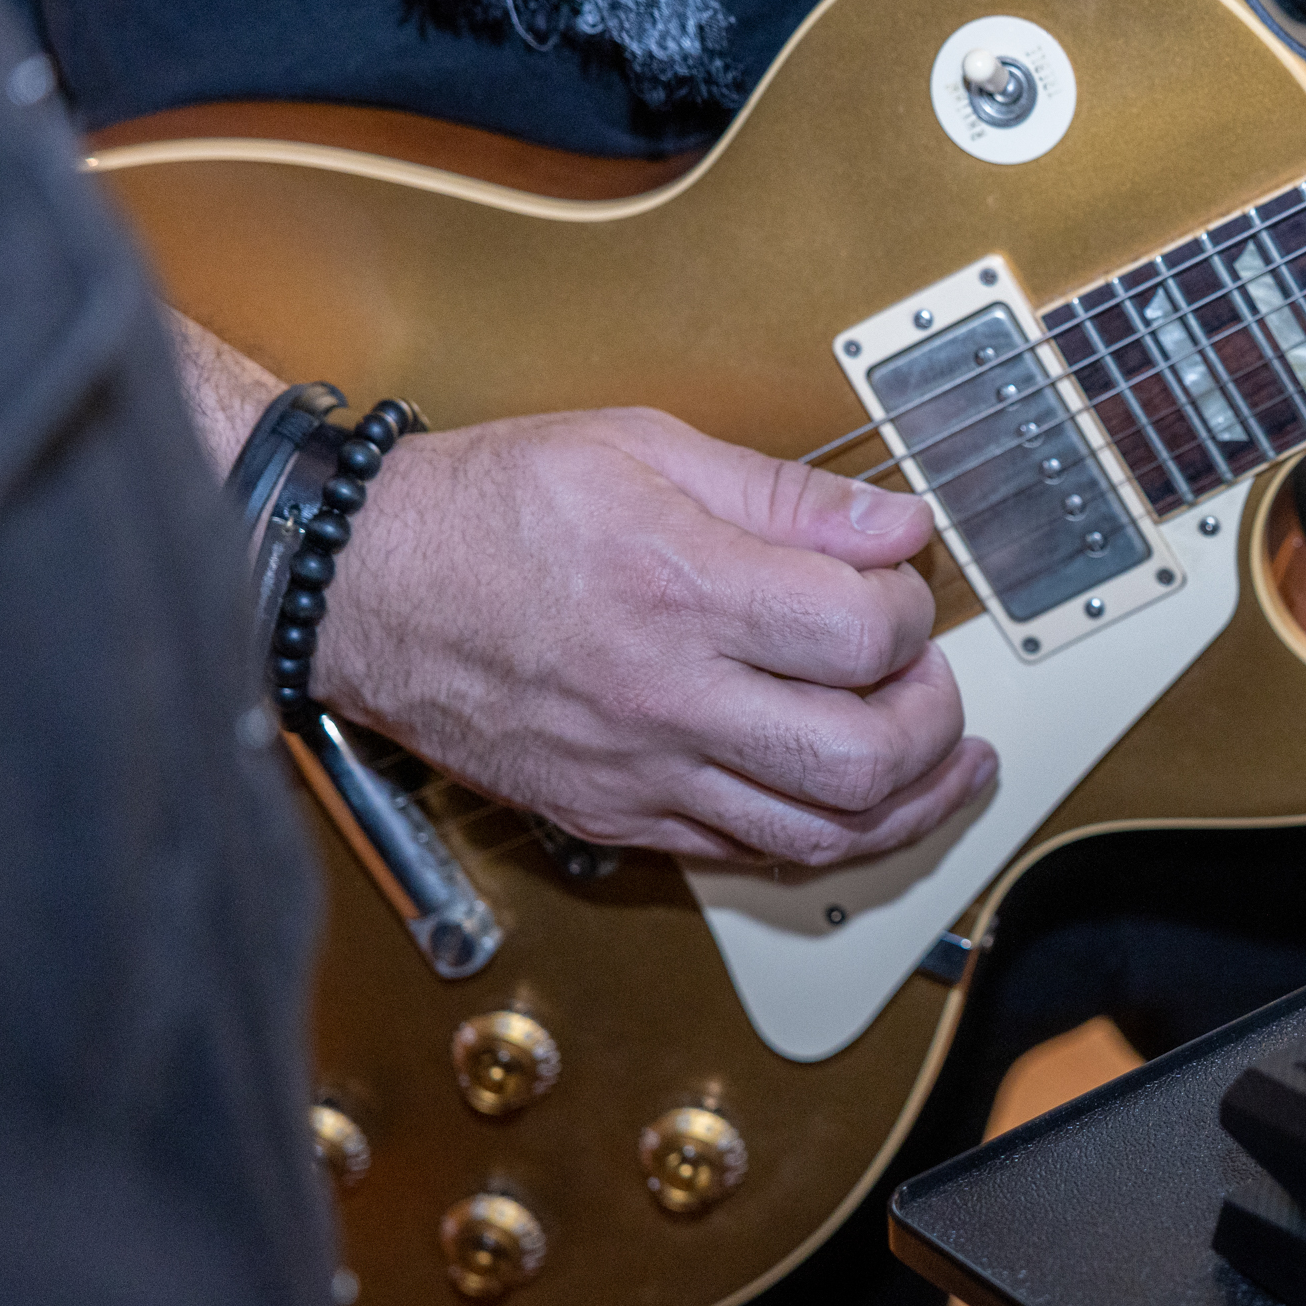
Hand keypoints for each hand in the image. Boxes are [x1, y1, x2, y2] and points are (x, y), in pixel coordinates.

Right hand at [317, 406, 995, 865]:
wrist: (360, 586)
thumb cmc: (488, 510)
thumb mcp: (642, 449)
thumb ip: (783, 495)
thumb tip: (893, 527)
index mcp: (682, 588)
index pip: (863, 635)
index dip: (911, 612)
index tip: (899, 586)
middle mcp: (667, 696)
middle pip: (862, 759)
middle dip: (932, 725)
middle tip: (933, 685)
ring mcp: (641, 773)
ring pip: (818, 836)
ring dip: (907, 806)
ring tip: (945, 766)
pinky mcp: (615, 818)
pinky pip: (747, 856)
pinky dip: (821, 836)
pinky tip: (850, 799)